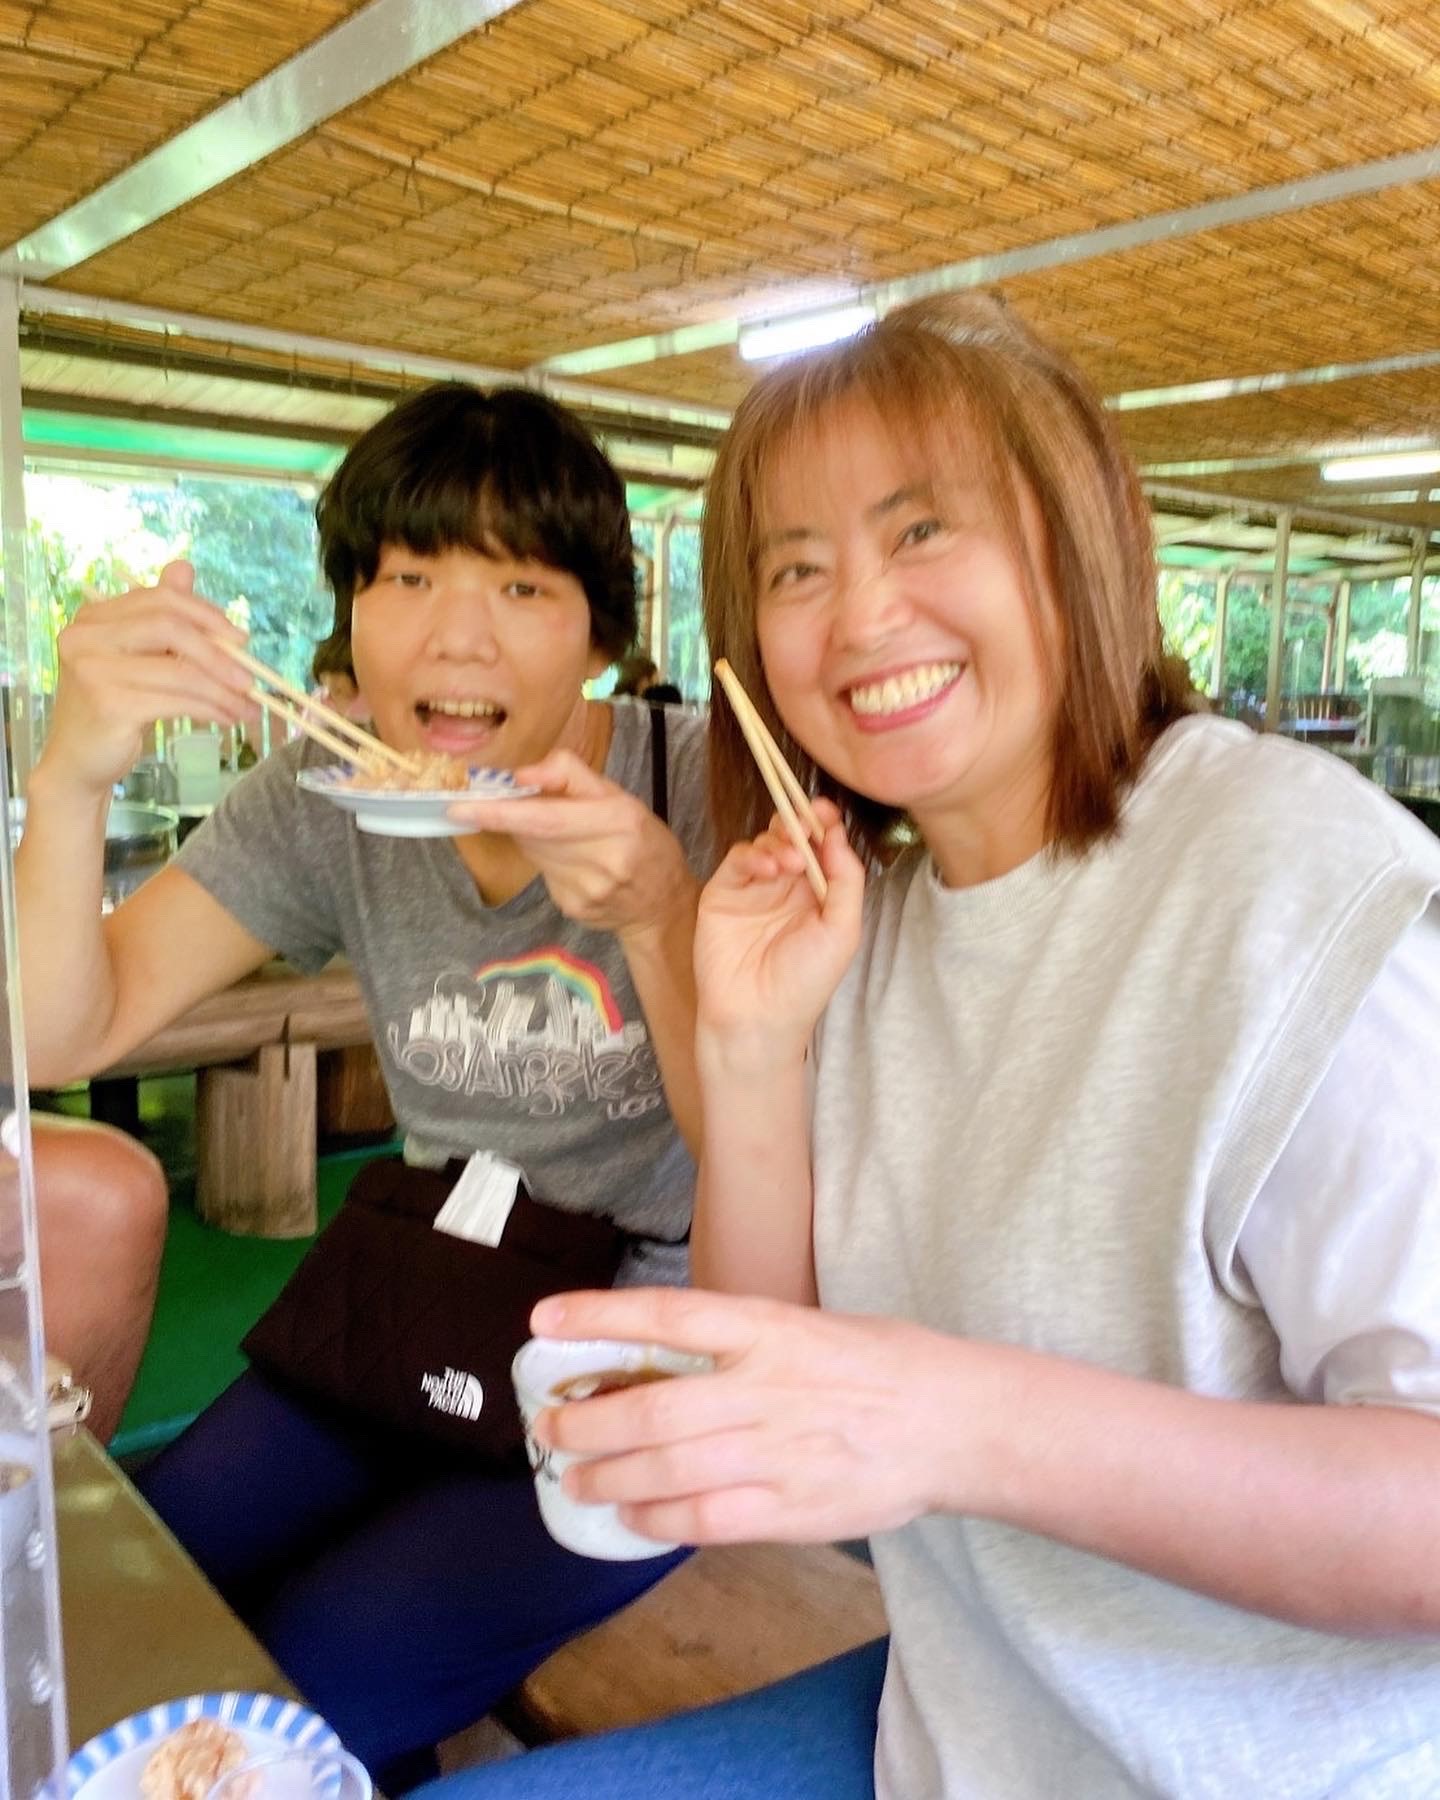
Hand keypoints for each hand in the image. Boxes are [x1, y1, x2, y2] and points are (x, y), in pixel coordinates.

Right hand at [42, 561, 256, 797]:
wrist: (78, 761)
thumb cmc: (114, 708)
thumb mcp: (139, 658)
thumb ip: (163, 618)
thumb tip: (185, 567)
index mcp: (93, 618)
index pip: (158, 599)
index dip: (205, 614)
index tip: (239, 639)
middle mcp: (86, 637)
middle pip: (169, 627)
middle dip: (218, 652)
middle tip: (249, 677)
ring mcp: (94, 670)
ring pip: (179, 670)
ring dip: (223, 690)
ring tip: (248, 706)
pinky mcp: (109, 704)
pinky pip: (177, 700)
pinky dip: (210, 709)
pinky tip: (227, 718)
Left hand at [449, 750, 697, 940]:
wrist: (662, 903)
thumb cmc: (642, 840)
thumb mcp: (620, 795)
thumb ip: (569, 774)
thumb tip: (520, 775)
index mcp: (617, 822)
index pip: (545, 818)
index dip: (501, 813)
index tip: (460, 807)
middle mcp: (603, 860)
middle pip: (533, 835)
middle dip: (516, 818)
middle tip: (519, 807)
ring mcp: (587, 891)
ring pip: (535, 854)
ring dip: (535, 839)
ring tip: (566, 837)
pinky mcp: (574, 909)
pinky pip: (544, 875)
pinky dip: (548, 861)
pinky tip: (575, 863)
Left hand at [528, 1285, 979, 1546]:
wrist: (955, 1421)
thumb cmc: (880, 1364)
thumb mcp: (808, 1326)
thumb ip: (741, 1342)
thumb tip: (660, 1357)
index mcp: (771, 1327)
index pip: (668, 1314)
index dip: (599, 1316)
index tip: (544, 1322)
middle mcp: (766, 1387)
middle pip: (651, 1406)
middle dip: (587, 1422)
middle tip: (550, 1429)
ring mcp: (777, 1451)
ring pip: (667, 1469)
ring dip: (607, 1478)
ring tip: (574, 1480)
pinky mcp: (791, 1508)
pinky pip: (705, 1520)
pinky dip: (657, 1521)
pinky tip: (632, 1519)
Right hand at [693, 803, 864, 1061]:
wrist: (757, 1018)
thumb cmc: (805, 983)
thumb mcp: (842, 930)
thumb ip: (846, 880)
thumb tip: (837, 834)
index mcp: (818, 895)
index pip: (822, 848)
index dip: (824, 825)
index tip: (827, 811)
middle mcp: (786, 888)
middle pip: (792, 838)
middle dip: (800, 824)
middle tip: (805, 823)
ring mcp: (753, 890)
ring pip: (765, 844)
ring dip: (780, 843)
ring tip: (791, 863)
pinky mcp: (723, 894)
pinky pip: (737, 860)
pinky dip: (753, 856)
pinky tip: (769, 870)